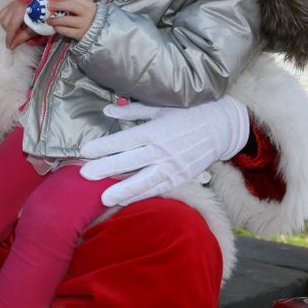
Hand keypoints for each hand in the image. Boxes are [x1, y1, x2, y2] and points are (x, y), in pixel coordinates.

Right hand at [0, 0, 35, 48]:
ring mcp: (11, 4)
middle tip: (19, 33)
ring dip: (7, 26)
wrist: (43, 10)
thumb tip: (11, 46)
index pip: (12, 26)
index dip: (9, 38)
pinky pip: (1, 15)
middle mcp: (14, 6)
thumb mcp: (32, 31)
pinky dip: (4, 20)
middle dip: (10, 32)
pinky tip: (12, 23)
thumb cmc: (39, 20)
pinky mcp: (9, 5)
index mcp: (21, 11)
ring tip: (17, 27)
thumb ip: (21, 38)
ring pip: (1, 19)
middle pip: (5, 23)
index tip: (9, 46)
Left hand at [46, 0, 96, 40]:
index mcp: (88, 4)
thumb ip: (74, 4)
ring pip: (67, 20)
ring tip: (49, 20)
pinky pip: (67, 31)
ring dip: (55, 19)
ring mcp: (84, 24)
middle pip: (70, 6)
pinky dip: (59, 29)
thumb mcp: (85, 8)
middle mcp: (87, 13)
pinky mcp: (80, 34)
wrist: (100, 32)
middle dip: (57, 5)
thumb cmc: (89, 18)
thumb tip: (55, 1)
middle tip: (49, 6)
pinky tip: (55, 27)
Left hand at [79, 95, 249, 206]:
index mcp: (155, 130)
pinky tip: (125, 201)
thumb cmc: (190, 111)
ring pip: (143, 181)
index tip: (84, 151)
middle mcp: (162, 151)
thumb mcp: (162, 106)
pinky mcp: (181, 178)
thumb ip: (133, 111)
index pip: (124, 140)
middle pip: (129, 161)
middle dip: (105, 168)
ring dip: (122, 190)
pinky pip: (158, 189)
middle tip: (84, 175)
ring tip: (103, 198)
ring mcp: (172, 167)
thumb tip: (107, 110)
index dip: (103, 146)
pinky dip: (142, 195)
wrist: (223, 127)